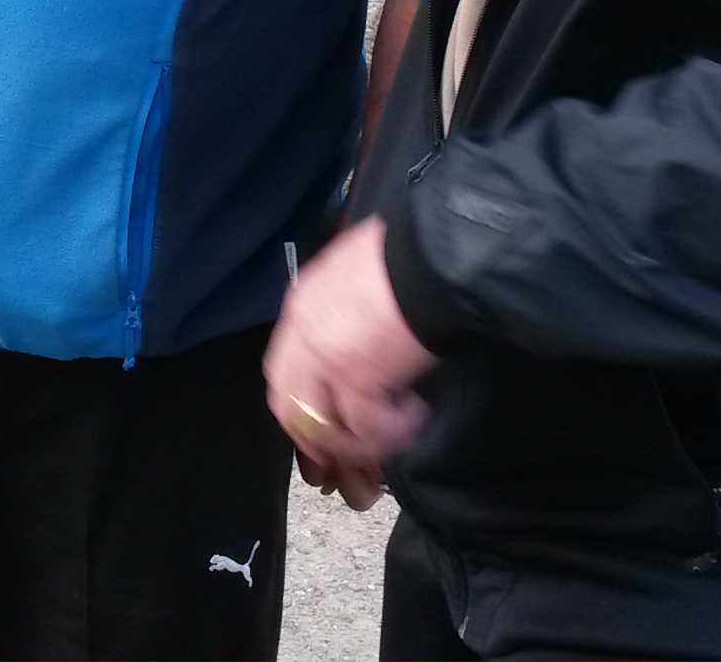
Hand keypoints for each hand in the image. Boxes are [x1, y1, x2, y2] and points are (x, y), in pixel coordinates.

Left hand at [263, 217, 435, 499]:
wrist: (436, 253)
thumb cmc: (412, 257)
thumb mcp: (361, 276)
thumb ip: (349, 308)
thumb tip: (365, 346)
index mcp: (303, 306)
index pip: (284, 374)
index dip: (303, 412)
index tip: (322, 439)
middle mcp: (303, 334)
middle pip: (290, 408)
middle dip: (317, 443)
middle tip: (348, 466)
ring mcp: (324, 357)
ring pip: (324, 427)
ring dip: (357, 445)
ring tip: (392, 438)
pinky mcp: (355, 377)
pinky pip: (364, 429)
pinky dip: (389, 433)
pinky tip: (415, 416)